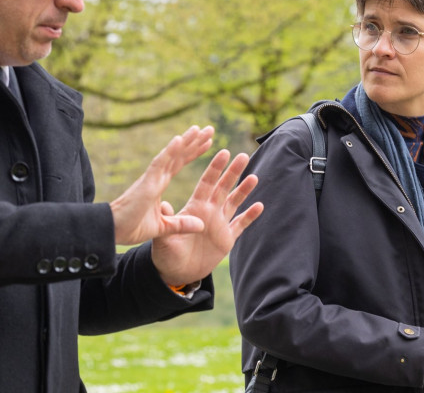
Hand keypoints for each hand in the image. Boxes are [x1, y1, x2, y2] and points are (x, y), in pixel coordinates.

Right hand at [110, 126, 217, 244]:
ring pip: (171, 155)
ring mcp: (150, 178)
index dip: (192, 153)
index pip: (178, 164)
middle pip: (178, 155)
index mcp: (158, 185)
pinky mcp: (145, 183)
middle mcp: (155, 177)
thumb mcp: (163, 228)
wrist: (111, 232)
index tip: (208, 143)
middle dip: (194, 142)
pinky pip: (159, 163)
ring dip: (185, 141)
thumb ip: (181, 225)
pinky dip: (169, 151)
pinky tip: (179, 139)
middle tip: (209, 129)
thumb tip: (202, 225)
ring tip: (198, 128)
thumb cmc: (130, 228)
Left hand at [150, 150, 262, 286]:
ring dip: (244, 190)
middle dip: (233, 172)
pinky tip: (259, 206)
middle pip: (223, 188)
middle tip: (243, 156)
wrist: (176, 271)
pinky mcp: (227, 238)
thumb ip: (168, 222)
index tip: (223, 153)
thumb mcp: (164, 237)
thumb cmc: (166, 253)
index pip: (207, 183)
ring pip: (234, 202)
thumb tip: (163, 205)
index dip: (215, 169)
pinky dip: (249, 216)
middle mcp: (209, 211)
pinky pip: (240, 224)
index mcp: (194, 207)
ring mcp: (219, 224)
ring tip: (254, 177)